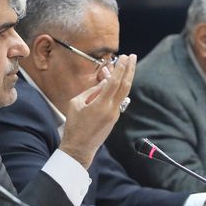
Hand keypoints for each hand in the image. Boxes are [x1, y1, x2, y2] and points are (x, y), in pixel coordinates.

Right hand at [59, 54, 136, 168]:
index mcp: (101, 105)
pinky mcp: (114, 118)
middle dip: (130, 69)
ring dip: (124, 78)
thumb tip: (103, 84)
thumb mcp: (76, 104)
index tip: (124, 57)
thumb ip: (90, 92)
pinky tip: (113, 81)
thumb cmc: (74, 126)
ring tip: (124, 65)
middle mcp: (112, 109)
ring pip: (123, 92)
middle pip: (125, 86)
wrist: (79, 149)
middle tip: (132, 56)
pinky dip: (117, 89)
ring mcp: (115, 114)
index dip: (120, 68)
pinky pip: (117, 99)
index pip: (114, 83)